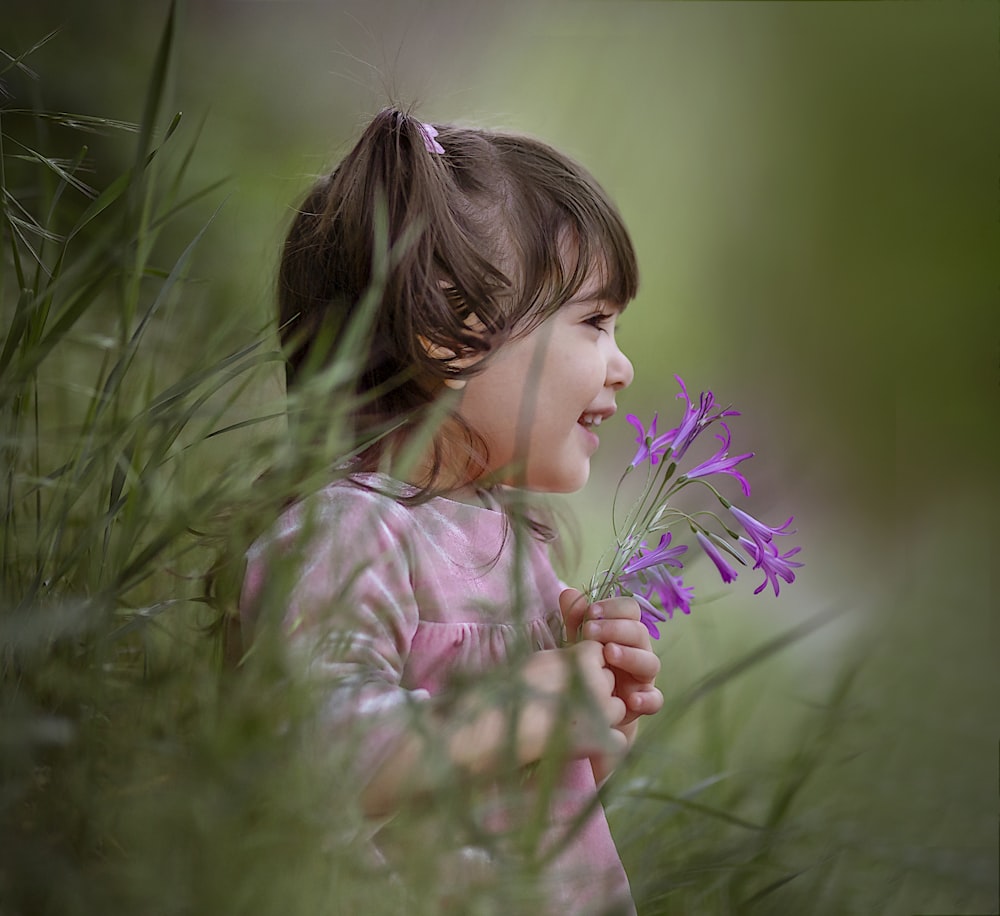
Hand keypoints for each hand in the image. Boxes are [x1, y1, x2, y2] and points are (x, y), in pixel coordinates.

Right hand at [516, 641, 628, 763]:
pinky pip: (618, 738)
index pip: (600, 653)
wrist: (500, 727)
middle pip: (610, 680)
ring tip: (576, 721)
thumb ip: (567, 659)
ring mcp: (602, 712)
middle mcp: (597, 682)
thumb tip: (578, 659)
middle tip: (571, 701)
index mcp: (582, 658)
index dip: (588, 664)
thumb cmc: (513, 691)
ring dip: (604, 714)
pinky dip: (606, 741)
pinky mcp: (601, 740)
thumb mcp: (541, 661)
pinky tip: (587, 741)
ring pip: (618, 707)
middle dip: (597, 689)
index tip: (571, 674)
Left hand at [559, 588, 662, 727]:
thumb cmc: (585, 664)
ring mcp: (644, 676)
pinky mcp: (645, 701)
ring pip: (650, 662)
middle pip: (639, 631)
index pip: (630, 609)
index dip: (613, 607)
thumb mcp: (577, 640)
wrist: (587, 705)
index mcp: (625, 630)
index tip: (590, 612)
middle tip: (589, 631)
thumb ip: (574, 618)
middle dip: (615, 628)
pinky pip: (655, 699)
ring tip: (608, 653)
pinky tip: (630, 699)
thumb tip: (569, 593)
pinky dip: (647, 699)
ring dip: (630, 655)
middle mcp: (639, 650)